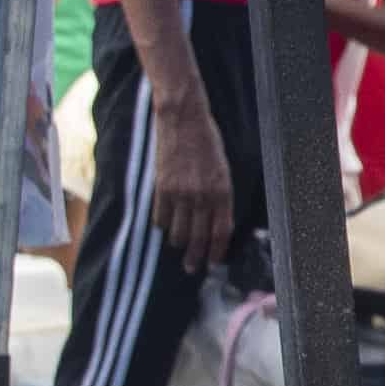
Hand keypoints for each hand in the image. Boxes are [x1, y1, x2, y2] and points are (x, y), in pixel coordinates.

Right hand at [139, 71, 237, 267]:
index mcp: (223, 190)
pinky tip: (165, 226)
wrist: (183, 118)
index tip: (213, 263)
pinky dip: (163, 226)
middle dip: (196, 257)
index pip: (221, 232)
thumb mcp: (222, 168)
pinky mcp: (162, 188)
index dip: (217, 251)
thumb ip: (220, 195)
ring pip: (178, 232)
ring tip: (179, 246)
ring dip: (178, 242)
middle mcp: (203, 196)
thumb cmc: (207, 140)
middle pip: (199, 238)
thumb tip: (214, 220)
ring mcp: (181, 193)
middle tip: (192, 267)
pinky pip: (161, 219)